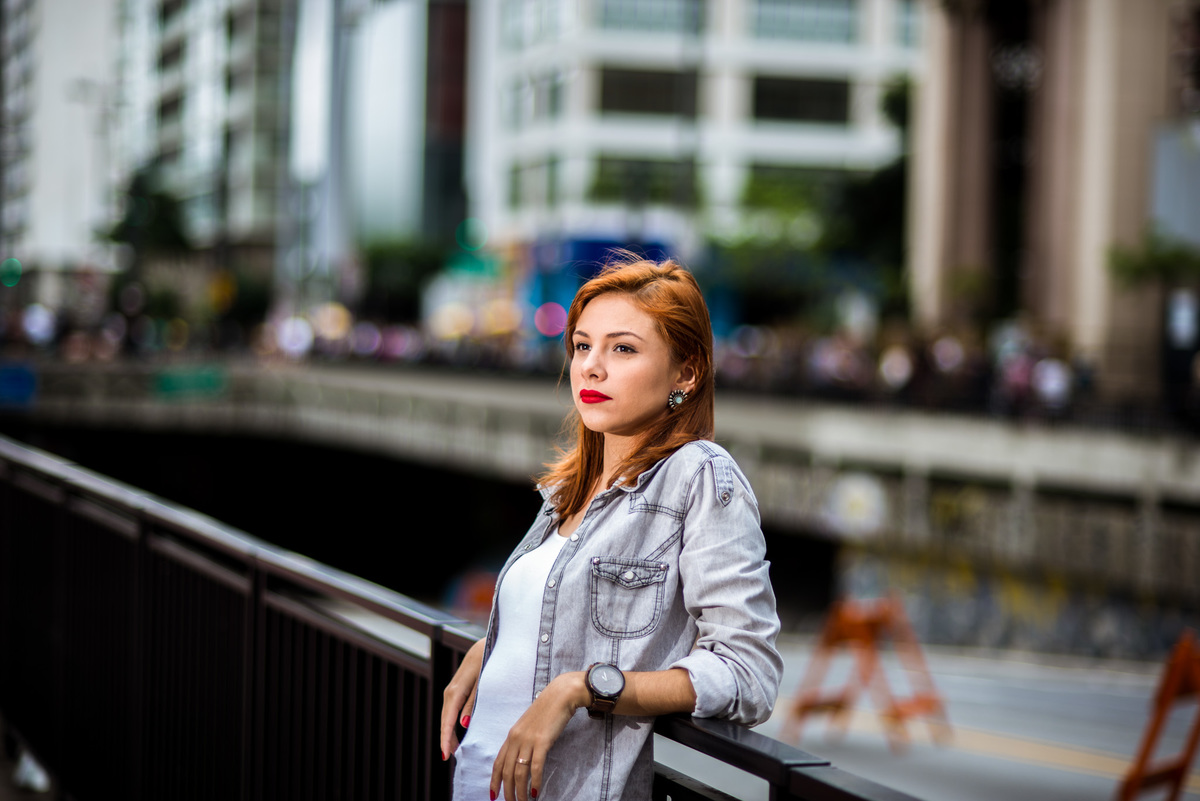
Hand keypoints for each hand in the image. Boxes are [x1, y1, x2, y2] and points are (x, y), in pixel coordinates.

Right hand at [440, 638, 484, 760]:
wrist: (486, 643)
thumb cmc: (488, 661)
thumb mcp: (483, 682)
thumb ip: (473, 702)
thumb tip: (462, 723)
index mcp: (456, 691)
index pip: (448, 719)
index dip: (446, 738)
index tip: (446, 755)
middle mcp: (450, 691)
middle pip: (445, 719)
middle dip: (446, 738)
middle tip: (449, 758)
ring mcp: (452, 689)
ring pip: (447, 715)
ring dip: (449, 732)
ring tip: (453, 749)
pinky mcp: (457, 689)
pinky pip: (451, 709)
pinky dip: (452, 722)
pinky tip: (457, 731)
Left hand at [490, 671, 588, 800]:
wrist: (561, 695)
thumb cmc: (547, 710)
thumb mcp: (529, 726)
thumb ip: (523, 740)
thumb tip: (521, 758)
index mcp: (512, 735)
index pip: (498, 762)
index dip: (494, 781)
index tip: (493, 795)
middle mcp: (516, 738)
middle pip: (507, 771)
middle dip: (507, 791)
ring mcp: (528, 740)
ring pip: (519, 772)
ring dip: (520, 791)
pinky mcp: (542, 741)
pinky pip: (535, 766)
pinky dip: (534, 781)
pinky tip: (535, 792)